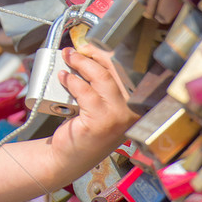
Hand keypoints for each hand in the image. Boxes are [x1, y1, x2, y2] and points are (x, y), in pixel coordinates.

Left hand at [49, 43, 138, 167]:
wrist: (68, 158)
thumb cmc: (84, 129)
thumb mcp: (101, 104)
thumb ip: (104, 84)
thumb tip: (92, 53)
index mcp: (137, 105)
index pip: (130, 70)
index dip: (111, 53)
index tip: (94, 44)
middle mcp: (134, 111)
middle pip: (118, 70)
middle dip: (95, 54)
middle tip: (76, 49)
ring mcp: (119, 117)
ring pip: (102, 77)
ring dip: (81, 63)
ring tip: (67, 57)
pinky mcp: (101, 122)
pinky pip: (86, 92)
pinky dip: (72, 80)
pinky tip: (64, 77)